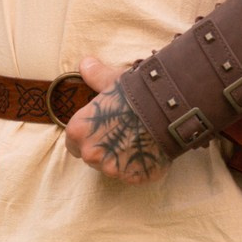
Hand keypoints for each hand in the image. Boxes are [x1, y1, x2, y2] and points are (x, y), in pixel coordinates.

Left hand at [60, 53, 172, 184]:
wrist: (168, 107)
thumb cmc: (136, 93)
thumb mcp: (113, 82)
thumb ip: (96, 76)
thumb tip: (85, 64)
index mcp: (79, 131)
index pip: (73, 142)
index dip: (88, 135)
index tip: (102, 129)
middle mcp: (91, 154)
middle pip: (93, 156)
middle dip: (106, 148)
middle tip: (126, 131)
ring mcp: (114, 169)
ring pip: (114, 167)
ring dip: (124, 159)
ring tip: (141, 140)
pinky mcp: (135, 177)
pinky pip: (136, 174)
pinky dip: (142, 166)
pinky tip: (152, 149)